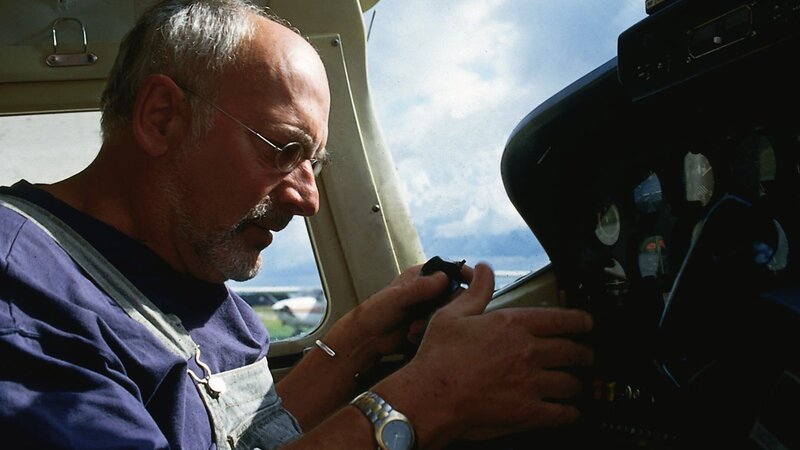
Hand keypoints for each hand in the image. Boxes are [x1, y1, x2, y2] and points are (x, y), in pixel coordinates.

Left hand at [344, 262, 470, 356]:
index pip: (452, 270)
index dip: (466, 275)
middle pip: (456, 294)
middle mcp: (430, 291)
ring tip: (414, 329)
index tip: (476, 284)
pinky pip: (442, 328)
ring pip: (450, 313)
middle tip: (426, 317)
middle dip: (444, 308)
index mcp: (423, 275)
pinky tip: (412, 336)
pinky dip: (429, 332)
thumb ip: (420, 288)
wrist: (367, 339)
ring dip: (434, 323)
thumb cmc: (376, 311)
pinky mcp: (431, 325)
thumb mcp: (397, 297)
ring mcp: (431, 308)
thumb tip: (443, 278)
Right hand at [374, 263, 593, 446]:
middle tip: (586, 356)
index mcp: (513, 325)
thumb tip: (486, 269)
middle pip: (572, 351)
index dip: (580, 321)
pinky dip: (571, 412)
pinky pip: (561, 413)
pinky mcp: (528, 411)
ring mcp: (531, 383)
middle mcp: (528, 352)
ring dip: (577, 383)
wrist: (430, 396)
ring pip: (570, 382)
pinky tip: (572, 411)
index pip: (561, 319)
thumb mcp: (453, 314)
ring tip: (577, 384)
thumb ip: (477, 291)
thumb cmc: (438, 357)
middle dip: (584, 354)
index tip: (587, 323)